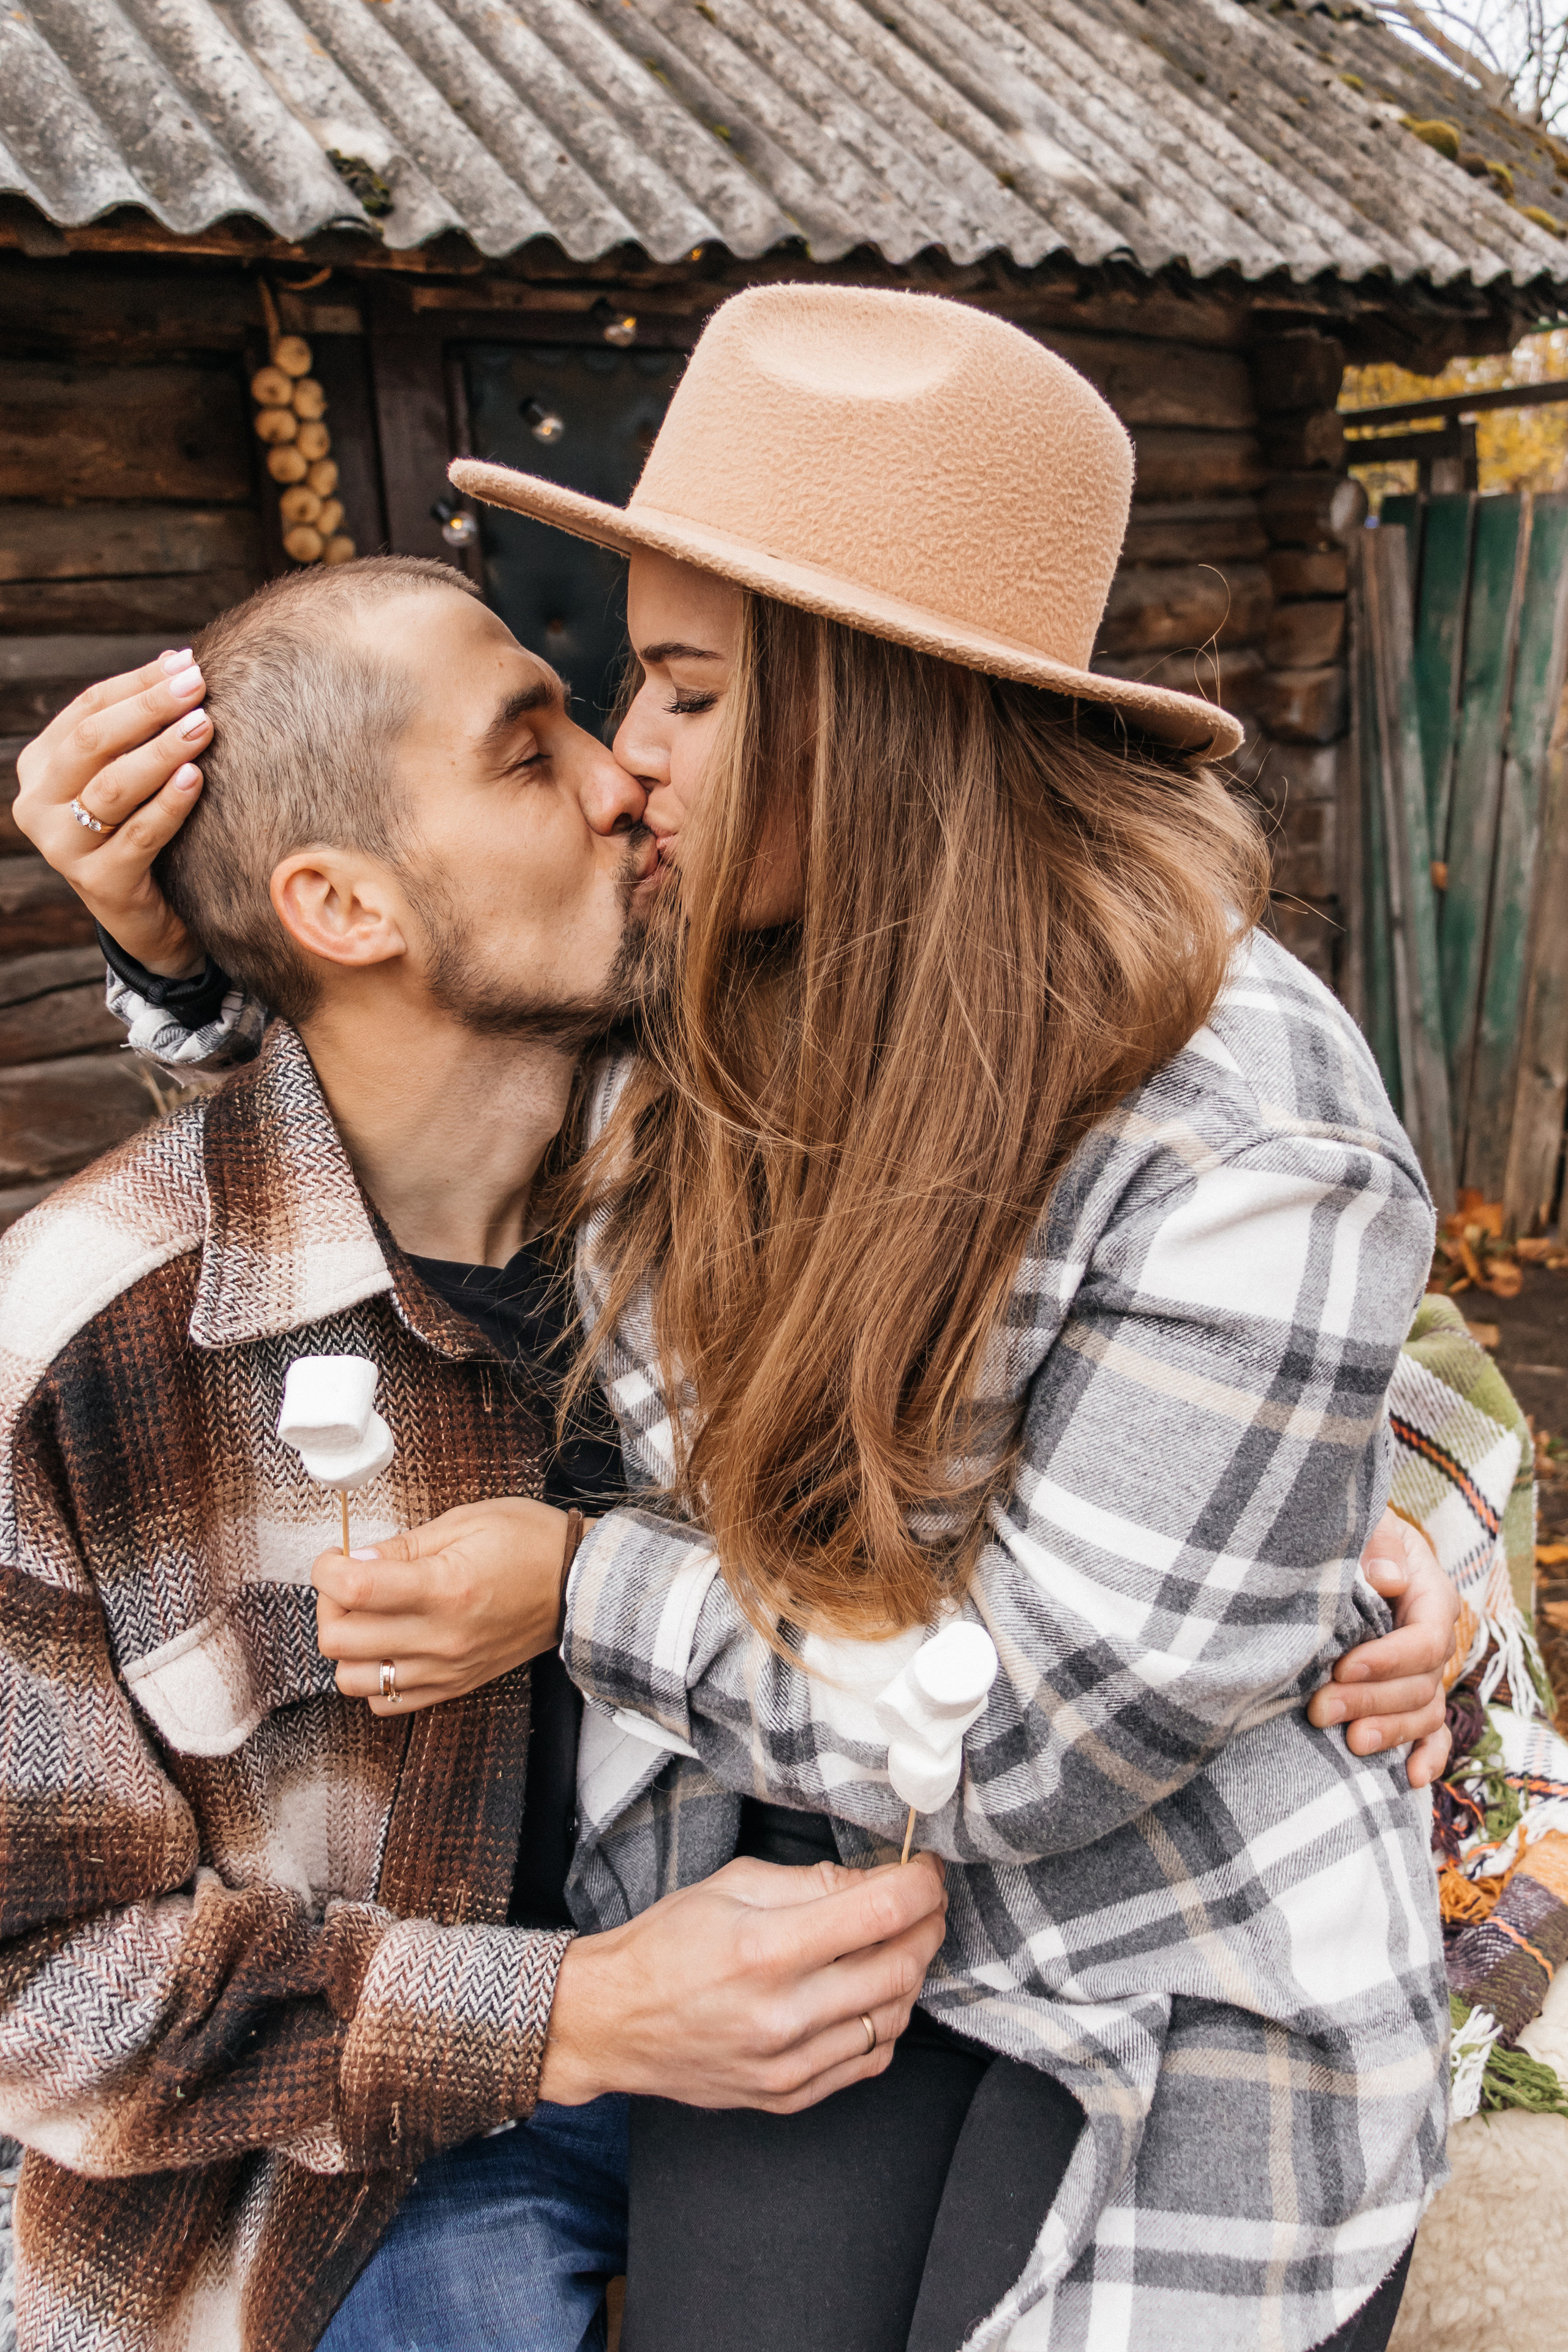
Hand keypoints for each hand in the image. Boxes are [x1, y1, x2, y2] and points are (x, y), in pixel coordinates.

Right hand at [13, 648, 211, 975]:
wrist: (153, 918)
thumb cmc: (147, 832)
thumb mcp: (134, 777)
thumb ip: (142, 728)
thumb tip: (177, 660)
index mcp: (42, 767)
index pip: (87, 709)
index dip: (137, 684)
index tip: (186, 663)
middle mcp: (39, 804)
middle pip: (91, 742)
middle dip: (147, 709)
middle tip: (197, 686)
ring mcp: (62, 847)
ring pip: (112, 787)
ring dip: (160, 752)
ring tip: (203, 726)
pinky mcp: (97, 883)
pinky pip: (139, 835)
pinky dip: (169, 804)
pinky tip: (197, 779)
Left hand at [314, 1497, 569, 1712]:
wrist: (579, 1586)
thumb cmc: (529, 1543)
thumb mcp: (465, 1521)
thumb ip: (403, 1546)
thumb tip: (354, 1559)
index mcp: (445, 1588)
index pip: (353, 1589)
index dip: (326, 1569)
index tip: (333, 1557)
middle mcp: (441, 1638)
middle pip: (340, 1640)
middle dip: (329, 1605)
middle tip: (347, 1582)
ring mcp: (446, 1669)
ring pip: (354, 1681)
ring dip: (346, 1647)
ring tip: (364, 1618)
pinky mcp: (453, 1686)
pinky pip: (386, 1703)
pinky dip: (373, 1677)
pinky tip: (387, 1645)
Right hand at [541, 1852, 948, 2110]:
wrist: (613, 2022)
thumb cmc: (667, 1945)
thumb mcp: (733, 1885)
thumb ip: (812, 1881)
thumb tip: (875, 1881)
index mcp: (765, 1948)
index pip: (880, 1911)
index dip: (921, 1884)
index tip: (927, 1870)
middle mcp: (782, 2013)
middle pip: (900, 1967)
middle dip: (928, 1925)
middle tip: (925, 1903)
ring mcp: (788, 2064)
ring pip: (894, 2017)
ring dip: (911, 1974)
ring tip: (899, 1944)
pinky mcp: (788, 2096)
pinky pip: (869, 2061)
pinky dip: (887, 2023)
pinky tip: (873, 1995)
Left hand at [1306, 1508, 1456, 1786]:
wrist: (1340, 1549)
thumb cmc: (1351, 1533)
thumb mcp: (1367, 1523)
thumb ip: (1378, 1546)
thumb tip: (1389, 1579)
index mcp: (1429, 1594)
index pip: (1425, 1638)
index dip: (1388, 1658)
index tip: (1343, 1667)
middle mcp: (1433, 1638)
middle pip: (1420, 1682)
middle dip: (1372, 1700)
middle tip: (1321, 1709)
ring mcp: (1423, 1672)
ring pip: (1423, 1712)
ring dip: (1390, 1731)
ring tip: (1351, 1743)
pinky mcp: (1408, 1696)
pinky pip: (1430, 1733)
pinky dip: (1426, 1757)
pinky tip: (1408, 1779)